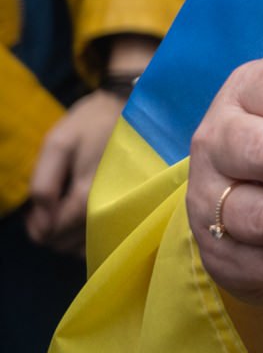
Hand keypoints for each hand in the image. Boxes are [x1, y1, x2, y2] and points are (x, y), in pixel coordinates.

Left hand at [25, 88, 125, 252]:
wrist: (138, 107)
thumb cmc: (94, 123)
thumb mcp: (58, 144)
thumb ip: (44, 184)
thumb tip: (42, 219)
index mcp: (86, 197)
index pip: (52, 232)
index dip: (35, 226)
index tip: (34, 210)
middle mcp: (108, 210)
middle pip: (68, 243)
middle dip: (51, 232)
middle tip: (49, 207)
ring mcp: (125, 211)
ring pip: (89, 244)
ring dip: (71, 236)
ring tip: (67, 211)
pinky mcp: (137, 206)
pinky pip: (109, 236)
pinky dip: (92, 235)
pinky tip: (87, 217)